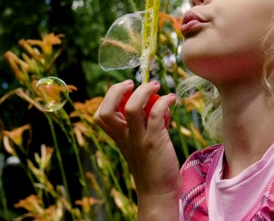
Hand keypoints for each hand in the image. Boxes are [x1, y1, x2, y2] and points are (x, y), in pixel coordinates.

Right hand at [94, 80, 180, 219]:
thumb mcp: (143, 140)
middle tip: (133, 83)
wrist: (159, 191)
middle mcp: (125, 137)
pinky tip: (172, 99)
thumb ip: (146, 122)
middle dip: (117, 90)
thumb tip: (158, 101)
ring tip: (156, 86)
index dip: (110, 96)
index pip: (101, 114)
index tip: (126, 88)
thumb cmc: (153, 164)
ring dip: (144, 92)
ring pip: (132, 108)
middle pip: (106, 110)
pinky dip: (163, 102)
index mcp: (119, 136)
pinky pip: (155, 114)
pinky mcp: (155, 141)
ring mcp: (139, 139)